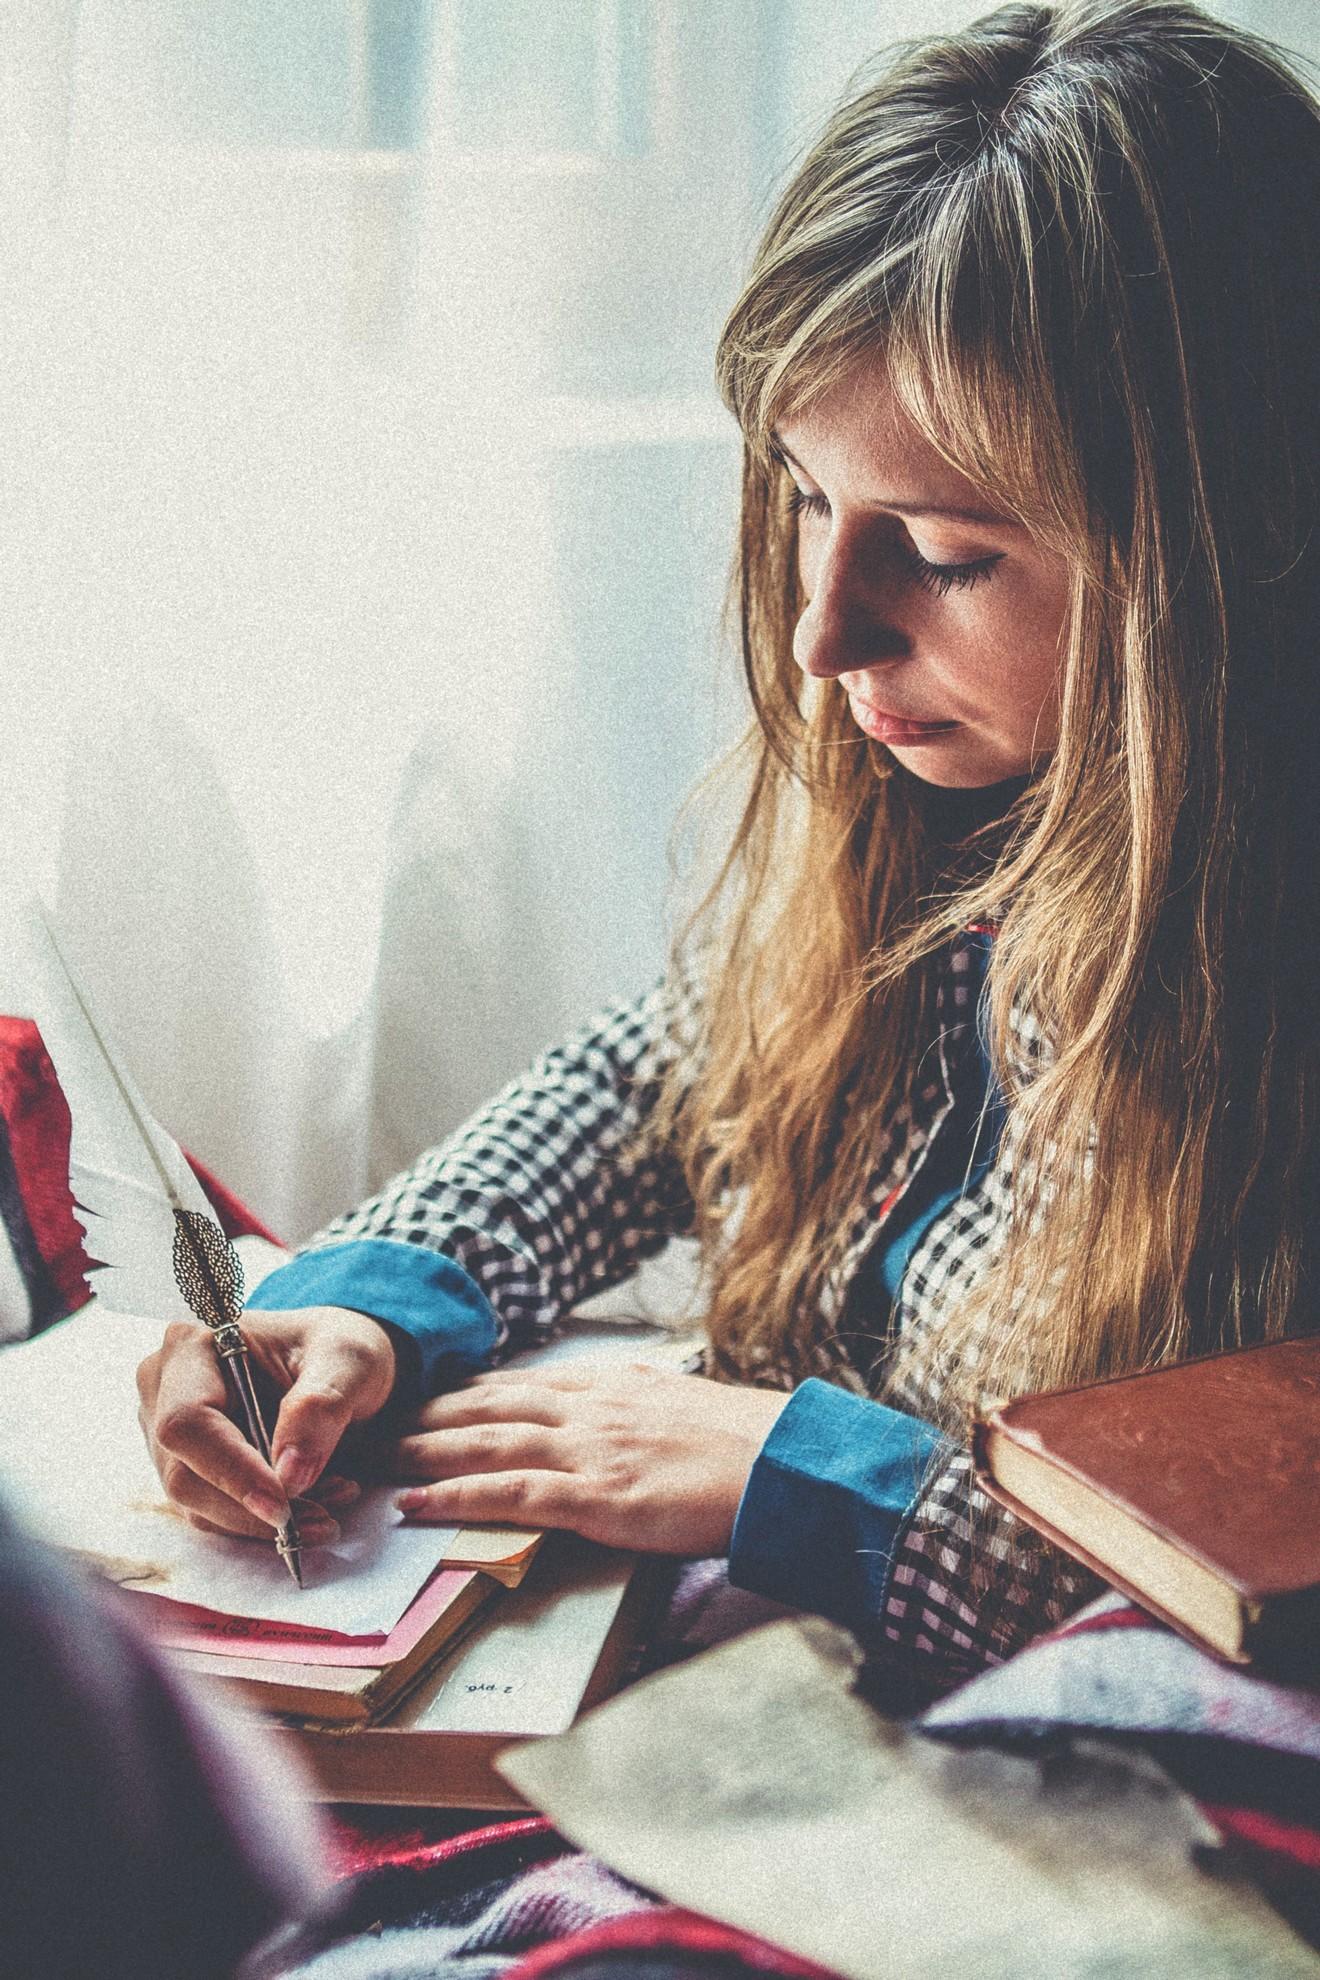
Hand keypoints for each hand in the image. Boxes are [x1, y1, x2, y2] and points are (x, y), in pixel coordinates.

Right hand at [136, 1306, 396, 1542]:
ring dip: (262, 1520)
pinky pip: (211, 1511)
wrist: (335, 1366)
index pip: (187, 1422)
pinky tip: (309, 1505)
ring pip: (197, 1502)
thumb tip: (289, 1474)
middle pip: (185, 1473)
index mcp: (193, 1346)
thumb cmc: (336, 1350)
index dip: (230, 1470)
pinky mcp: (185, 1464)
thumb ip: (322, 1406)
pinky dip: (259, 1519)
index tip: (283, 1504)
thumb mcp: (349, 1362)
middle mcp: (165, 1387)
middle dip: (254, 1508)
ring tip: (326, 1508)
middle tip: (322, 1518)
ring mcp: (166, 1430)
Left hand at [391, 1364, 790, 1556]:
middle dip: (429, 1417)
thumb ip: (634, 1400)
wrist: (780, 1464)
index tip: (428, 1398)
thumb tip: (615, 1401)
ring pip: (485, 1445)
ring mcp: (587, 1451)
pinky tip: (417, 1506)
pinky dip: (456, 1499)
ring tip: (379, 1461)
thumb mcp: (677, 1401)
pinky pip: (509, 1496)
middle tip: (380, 1426)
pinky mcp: (594, 1498)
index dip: (467, 1392)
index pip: (520, 1383)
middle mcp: (586, 1409)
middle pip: (488, 1407)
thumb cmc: (740, 1441)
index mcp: (608, 1386)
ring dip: (424, 1452)